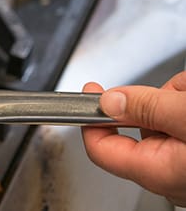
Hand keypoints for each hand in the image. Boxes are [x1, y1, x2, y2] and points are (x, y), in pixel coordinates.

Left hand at [81, 72, 185, 205]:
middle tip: (180, 93)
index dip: (91, 116)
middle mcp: (170, 175)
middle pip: (138, 123)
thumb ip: (146, 107)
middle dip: (157, 98)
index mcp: (157, 171)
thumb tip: (109, 103)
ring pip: (164, 117)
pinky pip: (181, 121)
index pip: (100, 148)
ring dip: (177, 98)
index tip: (90, 90)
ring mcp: (185, 165)